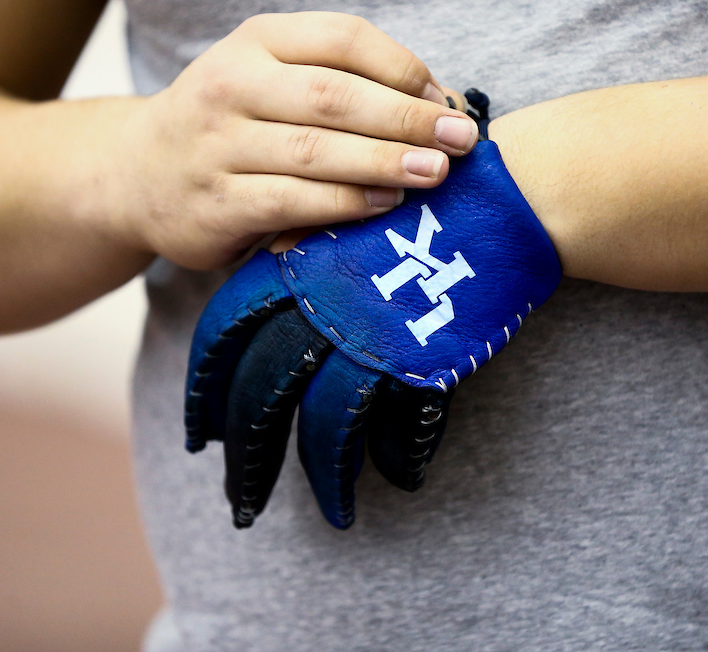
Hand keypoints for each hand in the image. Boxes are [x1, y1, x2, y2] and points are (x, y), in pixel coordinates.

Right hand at [112, 12, 479, 269]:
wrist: (137, 175)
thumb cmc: (232, 122)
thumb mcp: (272, 77)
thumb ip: (340, 79)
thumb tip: (439, 102)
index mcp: (256, 41)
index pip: (342, 37)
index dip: (402, 67)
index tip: (445, 98)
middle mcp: (230, 85)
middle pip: (334, 95)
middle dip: (407, 118)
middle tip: (460, 140)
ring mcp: (217, 146)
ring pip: (315, 150)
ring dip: (383, 161)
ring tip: (434, 173)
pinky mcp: (215, 204)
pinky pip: (291, 201)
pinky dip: (344, 204)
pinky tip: (383, 204)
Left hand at [184, 115, 562, 528]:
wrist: (504, 194)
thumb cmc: (429, 193)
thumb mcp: (352, 208)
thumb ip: (307, 239)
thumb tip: (273, 257)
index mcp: (294, 267)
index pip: (224, 336)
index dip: (208, 387)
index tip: (203, 429)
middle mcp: (319, 308)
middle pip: (261, 395)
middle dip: (246, 454)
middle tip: (241, 497)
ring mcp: (368, 338)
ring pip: (322, 426)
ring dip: (323, 477)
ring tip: (331, 513)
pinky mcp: (420, 361)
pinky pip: (392, 428)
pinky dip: (395, 458)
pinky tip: (399, 477)